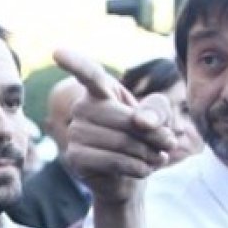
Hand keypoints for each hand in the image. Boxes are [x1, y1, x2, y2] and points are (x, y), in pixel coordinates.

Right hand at [53, 48, 177, 204]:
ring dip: (149, 154)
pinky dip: (137, 168)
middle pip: (125, 118)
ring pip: (121, 141)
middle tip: (170, 143)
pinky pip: (112, 160)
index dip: (75, 63)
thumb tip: (142, 121)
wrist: (130, 175)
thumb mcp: (160, 117)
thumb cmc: (143, 138)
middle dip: (154, 134)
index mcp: (100, 90)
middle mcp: (81, 107)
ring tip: (157, 157)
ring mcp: (75, 132)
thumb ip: (159, 110)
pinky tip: (144, 169)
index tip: (57, 52)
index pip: (89, 74)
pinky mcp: (74, 157)